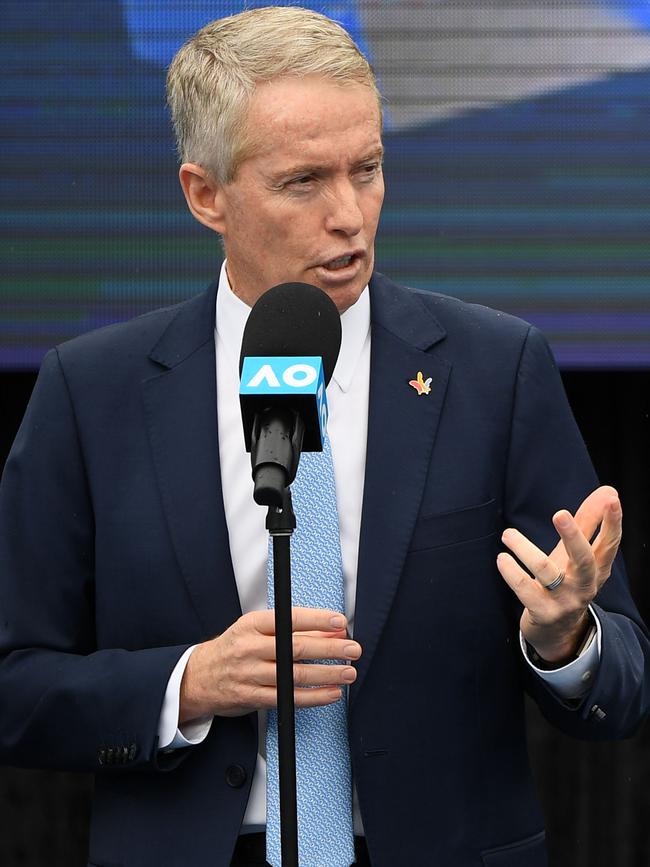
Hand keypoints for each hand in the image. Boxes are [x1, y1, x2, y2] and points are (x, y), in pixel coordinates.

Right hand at [178, 607, 361, 722]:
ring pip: (294, 675)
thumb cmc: (234, 648)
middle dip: (329, 649)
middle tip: (353, 649)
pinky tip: (331, 693)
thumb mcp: (256, 630)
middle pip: (295, 648)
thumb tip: (331, 630)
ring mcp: (249, 674)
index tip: (340, 622)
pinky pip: (287, 699)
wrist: (198, 677)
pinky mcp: (252, 697)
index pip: (289, 619)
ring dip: (326, 675)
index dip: (317, 620)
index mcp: (251, 624)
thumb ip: (292, 629)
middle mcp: (249, 648)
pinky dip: (313, 697)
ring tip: (348, 672)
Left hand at [496, 486, 621, 663]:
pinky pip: (526, 589)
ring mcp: (564, 601)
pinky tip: (502, 558)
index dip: (613, 522)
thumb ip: (589, 523)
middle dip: (573, 536)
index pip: (609, 544)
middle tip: (560, 513)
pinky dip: (512, 572)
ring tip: (507, 534)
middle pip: (584, 560)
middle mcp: (584, 585)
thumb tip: (608, 490)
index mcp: (597, 569)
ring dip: (524, 549)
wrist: (557, 633)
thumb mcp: (577, 555)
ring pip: (547, 572)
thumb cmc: (566, 583)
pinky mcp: (543, 613)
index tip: (612, 499)